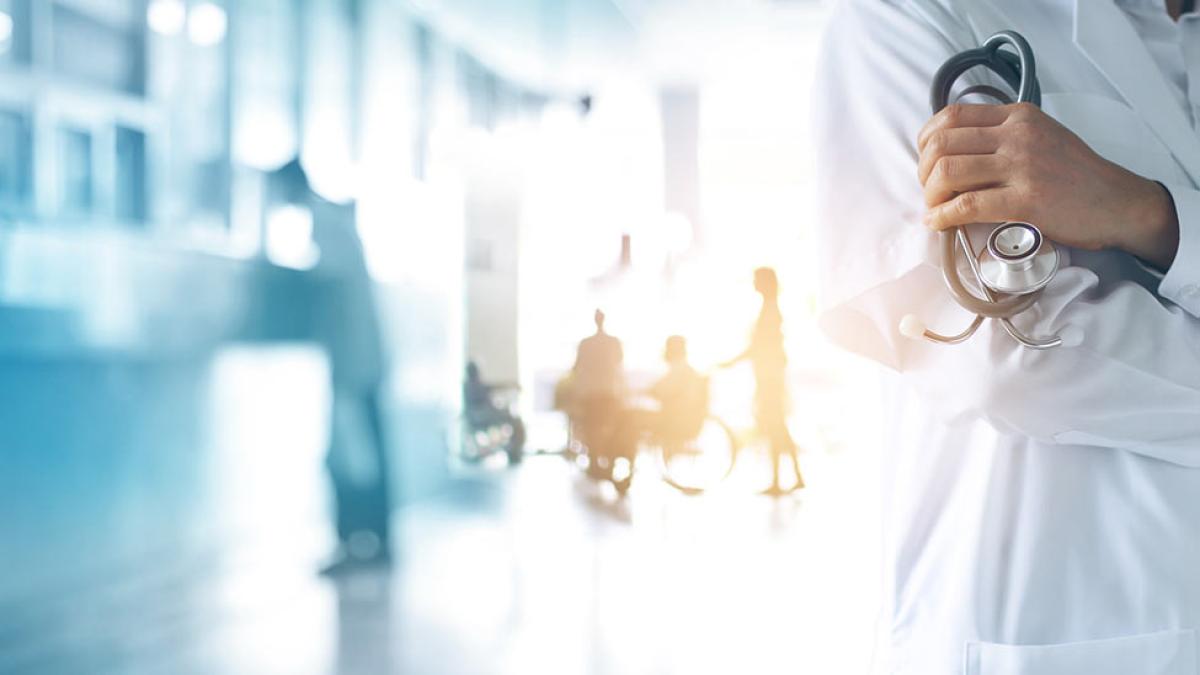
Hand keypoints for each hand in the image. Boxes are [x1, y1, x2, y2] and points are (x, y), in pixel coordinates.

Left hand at [917, 103, 1178, 268]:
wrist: (1117, 202)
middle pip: (942, 145)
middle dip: (923, 171)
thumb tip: (954, 150)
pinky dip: (942, 216)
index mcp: (1018, 116)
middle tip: (929, 190)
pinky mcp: (1026, 200)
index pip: (951, 115)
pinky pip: (967, 205)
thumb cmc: (1075, 174)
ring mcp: (1022, 166)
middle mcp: (1018, 135)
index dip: (926, 141)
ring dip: (930, 195)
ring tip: (934, 208)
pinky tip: (937, 223)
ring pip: (948, 172)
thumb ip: (1002, 135)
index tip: (926, 162)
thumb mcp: (1040, 136)